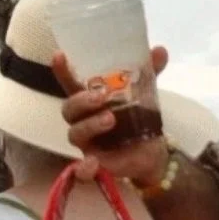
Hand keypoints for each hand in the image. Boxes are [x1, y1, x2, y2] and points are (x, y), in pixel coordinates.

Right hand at [54, 44, 170, 186]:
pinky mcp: (95, 163)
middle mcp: (83, 120)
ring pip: (76, 133)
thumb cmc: (138, 117)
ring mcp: (87, 142)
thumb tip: (160, 50)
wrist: (151, 152)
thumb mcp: (144, 93)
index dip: (62, 71)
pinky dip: (84, 168)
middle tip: (102, 96)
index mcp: (89, 100)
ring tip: (111, 118)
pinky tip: (93, 163)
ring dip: (91, 124)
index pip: (70, 84)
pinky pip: (81, 169)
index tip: (58, 55)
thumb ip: (149, 72)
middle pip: (69, 109)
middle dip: (81, 101)